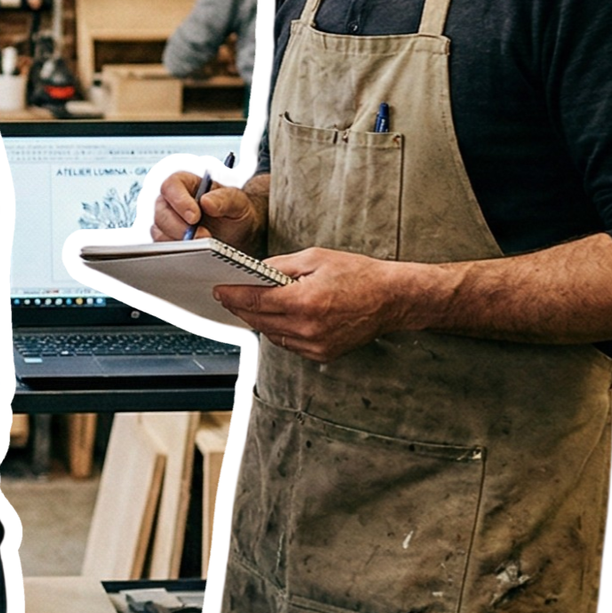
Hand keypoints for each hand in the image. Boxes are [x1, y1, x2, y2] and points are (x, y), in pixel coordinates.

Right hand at [153, 171, 260, 251]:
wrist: (239, 235)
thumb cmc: (235, 212)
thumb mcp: (238, 202)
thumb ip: (224, 199)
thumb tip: (206, 202)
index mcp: (185, 184)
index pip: (171, 186)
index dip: (179, 201)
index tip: (195, 216)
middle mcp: (171, 202)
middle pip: (162, 212)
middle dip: (181, 228)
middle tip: (202, 236)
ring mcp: (167, 223)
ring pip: (160, 232)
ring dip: (181, 242)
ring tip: (203, 246)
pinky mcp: (168, 241)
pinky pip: (164, 249)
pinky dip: (178, 253)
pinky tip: (195, 253)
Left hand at [213, 248, 428, 360]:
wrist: (392, 298)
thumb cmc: (358, 274)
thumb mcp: (315, 259)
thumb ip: (280, 267)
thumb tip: (254, 272)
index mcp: (304, 302)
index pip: (255, 301)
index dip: (232, 295)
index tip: (219, 290)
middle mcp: (308, 328)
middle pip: (258, 320)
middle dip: (240, 307)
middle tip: (229, 296)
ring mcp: (316, 345)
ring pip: (271, 334)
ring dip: (259, 319)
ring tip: (252, 304)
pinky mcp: (323, 354)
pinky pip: (289, 343)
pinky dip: (279, 330)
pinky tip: (280, 316)